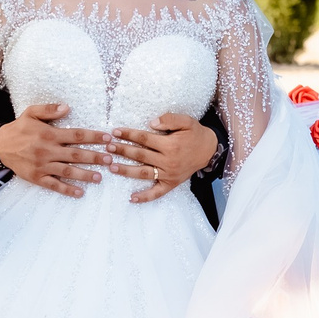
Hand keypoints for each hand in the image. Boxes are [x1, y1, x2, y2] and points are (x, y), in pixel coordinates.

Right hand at [0, 102, 104, 197]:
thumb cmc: (19, 128)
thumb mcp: (31, 113)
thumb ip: (49, 109)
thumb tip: (67, 107)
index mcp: (49, 134)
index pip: (76, 135)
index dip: (93, 137)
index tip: (107, 138)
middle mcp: (47, 150)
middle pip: (75, 155)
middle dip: (94, 157)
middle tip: (110, 160)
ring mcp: (42, 165)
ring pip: (67, 171)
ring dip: (84, 175)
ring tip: (99, 177)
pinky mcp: (37, 177)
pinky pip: (54, 185)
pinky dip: (67, 189)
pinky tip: (79, 192)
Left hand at [104, 111, 220, 203]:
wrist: (210, 150)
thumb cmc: (195, 134)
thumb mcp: (186, 121)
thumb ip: (169, 119)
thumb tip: (151, 123)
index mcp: (170, 144)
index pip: (144, 138)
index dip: (128, 134)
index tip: (115, 132)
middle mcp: (168, 161)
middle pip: (140, 155)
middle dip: (122, 150)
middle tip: (108, 147)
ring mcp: (169, 174)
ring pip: (143, 173)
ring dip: (126, 171)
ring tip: (111, 167)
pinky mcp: (171, 183)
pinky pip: (157, 193)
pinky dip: (144, 197)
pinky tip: (131, 198)